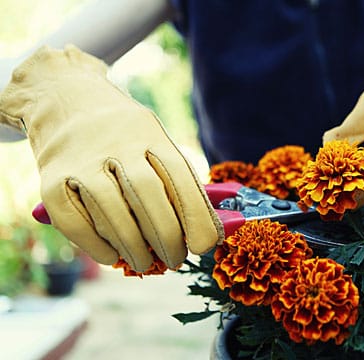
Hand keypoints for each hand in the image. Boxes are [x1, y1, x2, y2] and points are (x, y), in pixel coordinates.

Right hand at [0, 45, 222, 271]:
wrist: (62, 99)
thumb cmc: (123, 137)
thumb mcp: (154, 143)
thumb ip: (178, 183)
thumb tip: (212, 232)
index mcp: (149, 133)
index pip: (179, 174)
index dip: (196, 213)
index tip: (205, 246)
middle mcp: (116, 142)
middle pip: (146, 193)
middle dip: (167, 235)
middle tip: (176, 260)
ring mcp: (80, 159)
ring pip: (110, 208)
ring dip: (133, 246)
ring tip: (146, 263)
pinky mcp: (49, 179)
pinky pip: (72, 220)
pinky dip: (94, 245)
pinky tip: (112, 257)